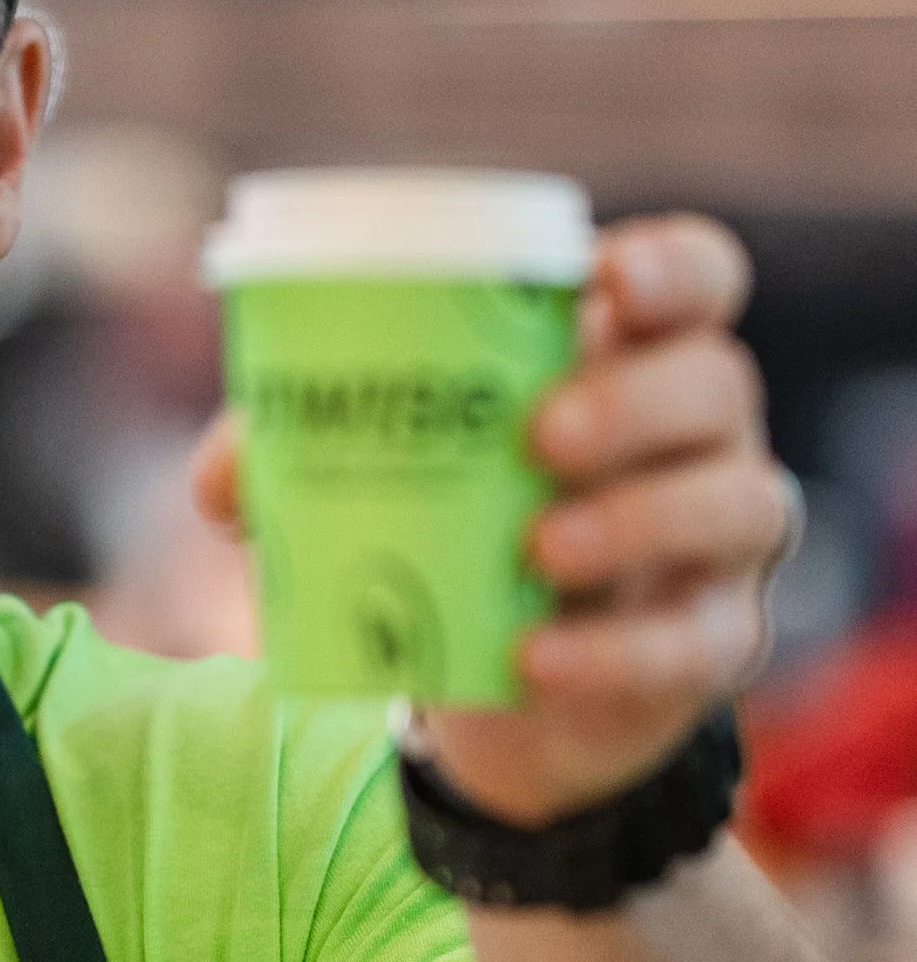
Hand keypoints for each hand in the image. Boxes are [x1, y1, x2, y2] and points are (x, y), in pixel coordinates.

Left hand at [190, 213, 794, 824]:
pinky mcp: (713, 643)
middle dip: (635, 401)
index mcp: (629, 356)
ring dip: (638, 519)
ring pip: (737, 503)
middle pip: (716, 383)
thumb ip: (296, 454)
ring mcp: (721, 542)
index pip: (698, 277)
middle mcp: (699, 434)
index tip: (607, 281)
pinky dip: (613, 651)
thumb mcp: (380, 475)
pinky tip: (535, 657)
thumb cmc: (452, 530)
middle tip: (539, 435)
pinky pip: (694, 642)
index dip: (671, 269)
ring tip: (536, 547)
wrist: (498, 692)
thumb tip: (223, 483)